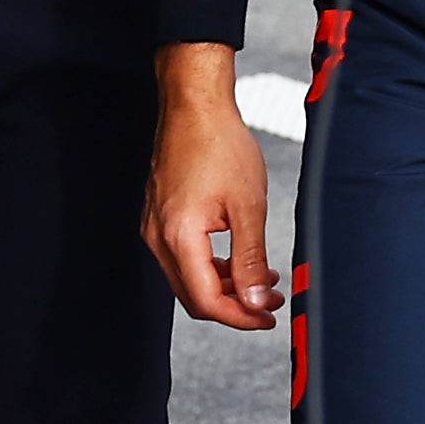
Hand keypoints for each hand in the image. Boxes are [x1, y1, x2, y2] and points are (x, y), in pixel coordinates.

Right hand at [145, 44, 284, 330]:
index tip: (267, 317)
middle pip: (193, 296)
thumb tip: (254, 302)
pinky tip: (240, 259)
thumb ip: (251, 259)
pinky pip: (183, 257)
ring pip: (188, 278)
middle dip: (234, 305)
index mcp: (178, 237)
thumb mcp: (248, 206)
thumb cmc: (220, 145)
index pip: (205, 301)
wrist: (194, 106)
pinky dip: (212, 266)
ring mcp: (154, 227)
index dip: (239, 317)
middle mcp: (157, 237)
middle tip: (270, 301)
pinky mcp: (159, 217)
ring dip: (225, 286)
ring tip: (262, 280)